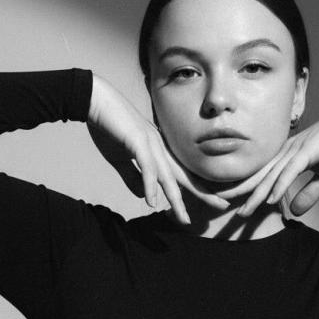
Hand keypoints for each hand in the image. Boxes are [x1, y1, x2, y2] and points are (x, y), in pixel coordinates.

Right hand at [86, 74, 229, 223]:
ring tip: (184, 217)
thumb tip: (145, 197)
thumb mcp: (120, 160)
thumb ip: (133, 178)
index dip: (197, 190)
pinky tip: (152, 202)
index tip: (212, 202)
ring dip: (175, 199)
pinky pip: (146, 167)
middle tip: (223, 205)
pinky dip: (149, 185)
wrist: (95, 101)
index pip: (180, 176)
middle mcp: (159, 149)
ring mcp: (150, 145)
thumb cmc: (108, 128)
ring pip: (167, 176)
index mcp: (157, 152)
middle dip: (203, 193)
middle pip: (183, 177)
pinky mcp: (137, 142)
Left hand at [217, 94, 318, 216]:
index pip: (265, 176)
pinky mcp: (311, 151)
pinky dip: (281, 185)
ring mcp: (298, 151)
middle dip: (241, 192)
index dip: (248, 189)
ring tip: (242, 210)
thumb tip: (293, 212)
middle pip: (261, 176)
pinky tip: (270, 198)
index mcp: (290, 157)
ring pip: (272, 176)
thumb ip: (309, 193)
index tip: (233, 204)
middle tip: (220, 204)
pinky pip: (292, 171)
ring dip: (256, 194)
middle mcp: (288, 153)